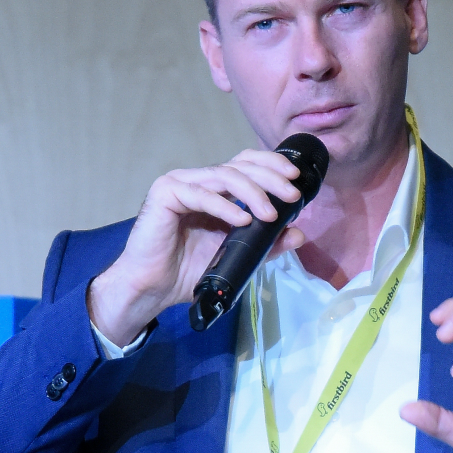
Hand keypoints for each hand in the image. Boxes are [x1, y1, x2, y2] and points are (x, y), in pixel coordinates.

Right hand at [88, 149, 305, 345]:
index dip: (271, 165)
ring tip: (271, 214)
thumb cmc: (189, 270)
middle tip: (291, 196)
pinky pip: (201, 194)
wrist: (153, 288)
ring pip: (224, 176)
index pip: (246, 164)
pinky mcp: (165, 193)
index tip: (295, 178)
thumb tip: (299, 233)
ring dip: (253, 193)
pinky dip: (225, 207)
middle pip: (239, 165)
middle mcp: (198, 180)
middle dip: (270, 178)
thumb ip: (266, 243)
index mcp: (215, 189)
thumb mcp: (238, 255)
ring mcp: (180, 183)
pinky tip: (242, 220)